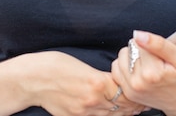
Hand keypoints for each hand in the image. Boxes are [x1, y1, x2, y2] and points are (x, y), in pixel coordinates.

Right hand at [23, 51, 145, 115]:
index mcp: (98, 82)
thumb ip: (101, 78)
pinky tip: (112, 112)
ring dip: (124, 112)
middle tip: (142, 101)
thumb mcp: (83, 66)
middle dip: (134, 104)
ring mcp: (84, 111)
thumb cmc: (56, 65)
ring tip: (132, 108)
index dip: (135, 91)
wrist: (33, 79)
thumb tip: (114, 84)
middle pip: (123, 106)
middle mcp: (93, 100)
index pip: (126, 91)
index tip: (141, 88)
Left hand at [110, 31, 175, 115]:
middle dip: (141, 51)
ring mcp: (131, 89)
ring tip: (147, 65)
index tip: (159, 54)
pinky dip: (125, 67)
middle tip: (155, 61)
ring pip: (121, 57)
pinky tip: (137, 70)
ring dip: (131, 57)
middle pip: (129, 49)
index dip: (150, 44)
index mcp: (151, 73)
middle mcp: (138, 82)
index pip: (139, 42)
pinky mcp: (127, 93)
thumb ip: (159, 43)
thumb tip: (138, 35)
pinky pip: (116, 69)